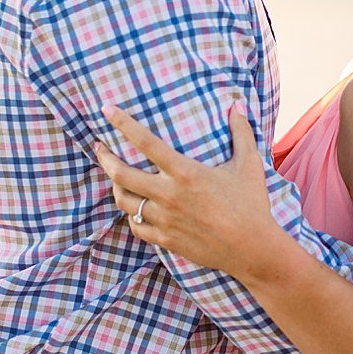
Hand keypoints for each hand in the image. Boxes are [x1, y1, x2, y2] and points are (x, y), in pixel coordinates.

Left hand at [94, 102, 286, 280]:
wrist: (252, 249)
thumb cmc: (252, 204)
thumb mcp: (249, 165)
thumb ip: (241, 132)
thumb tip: (237, 105)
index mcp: (185, 172)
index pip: (145, 142)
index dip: (123, 123)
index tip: (107, 110)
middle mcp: (169, 195)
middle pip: (121, 173)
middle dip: (105, 158)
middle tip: (100, 147)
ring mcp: (164, 219)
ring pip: (124, 201)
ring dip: (115, 186)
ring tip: (115, 177)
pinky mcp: (165, 239)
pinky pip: (136, 226)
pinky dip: (131, 215)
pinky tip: (133, 208)